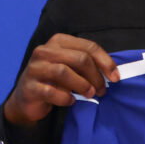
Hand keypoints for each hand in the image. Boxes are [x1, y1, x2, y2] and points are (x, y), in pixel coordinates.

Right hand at [2, 34, 118, 127]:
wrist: (28, 98)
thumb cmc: (56, 80)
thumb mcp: (73, 68)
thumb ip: (89, 65)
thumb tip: (113, 73)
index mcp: (58, 41)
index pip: (89, 46)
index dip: (106, 62)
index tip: (116, 78)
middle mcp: (44, 51)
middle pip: (80, 59)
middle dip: (96, 76)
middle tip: (102, 90)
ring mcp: (35, 68)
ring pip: (64, 72)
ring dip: (82, 85)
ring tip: (89, 95)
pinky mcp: (30, 87)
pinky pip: (51, 91)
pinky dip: (65, 98)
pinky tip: (71, 101)